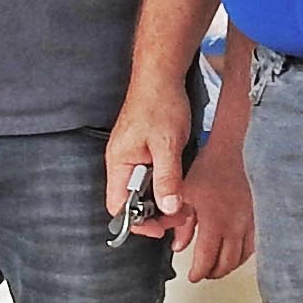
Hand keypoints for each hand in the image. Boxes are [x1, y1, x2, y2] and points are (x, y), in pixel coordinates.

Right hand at [105, 77, 194, 219]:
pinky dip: (165, 184)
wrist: (162, 74)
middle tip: (180, 213)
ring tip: (184, 200)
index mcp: (119, 163)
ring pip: (143, 190)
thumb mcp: (167, 144)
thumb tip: (169, 208)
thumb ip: (167, 178)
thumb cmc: (160, 103)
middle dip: (155, 213)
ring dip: (163, 198)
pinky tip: (180, 182)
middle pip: (131, 202)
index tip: (160, 228)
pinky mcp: (144, 149)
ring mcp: (132, 155)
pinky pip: (151, 176)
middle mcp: (122, 162)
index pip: (118, 207)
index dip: (137, 223)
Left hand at [171, 130, 255, 283]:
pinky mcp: (257, 215)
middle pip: (227, 262)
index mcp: (215, 221)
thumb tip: (178, 245)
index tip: (193, 276)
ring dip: (229, 266)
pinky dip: (244, 253)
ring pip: (242, 256)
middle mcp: (235, 224)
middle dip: (213, 273)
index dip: (198, 272)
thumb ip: (181, 225)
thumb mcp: (185, 195)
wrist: (229, 149)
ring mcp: (249, 220)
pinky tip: (236, 252)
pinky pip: (254, 243)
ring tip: (218, 267)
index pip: (207, 259)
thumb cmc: (207, 167)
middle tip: (203, 274)